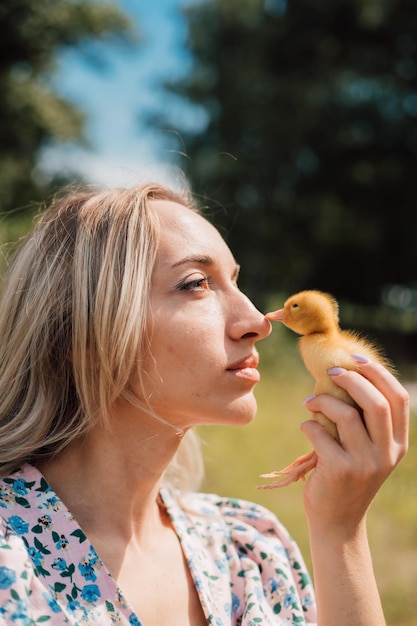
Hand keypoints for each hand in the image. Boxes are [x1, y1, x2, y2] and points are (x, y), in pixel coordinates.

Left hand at [300, 359, 408, 534]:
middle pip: (375, 402)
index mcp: (398, 444)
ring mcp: (364, 464)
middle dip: (351, 379)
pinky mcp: (339, 471)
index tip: (356, 360)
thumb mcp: (368, 450)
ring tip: (309, 402)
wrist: (337, 521)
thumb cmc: (348, 475)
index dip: (378, 373)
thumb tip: (348, 374)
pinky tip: (306, 426)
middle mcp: (387, 454)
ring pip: (345, 414)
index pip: (398, 398)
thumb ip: (367, 421)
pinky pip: (320, 433)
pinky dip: (308, 424)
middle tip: (331, 373)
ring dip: (322, 400)